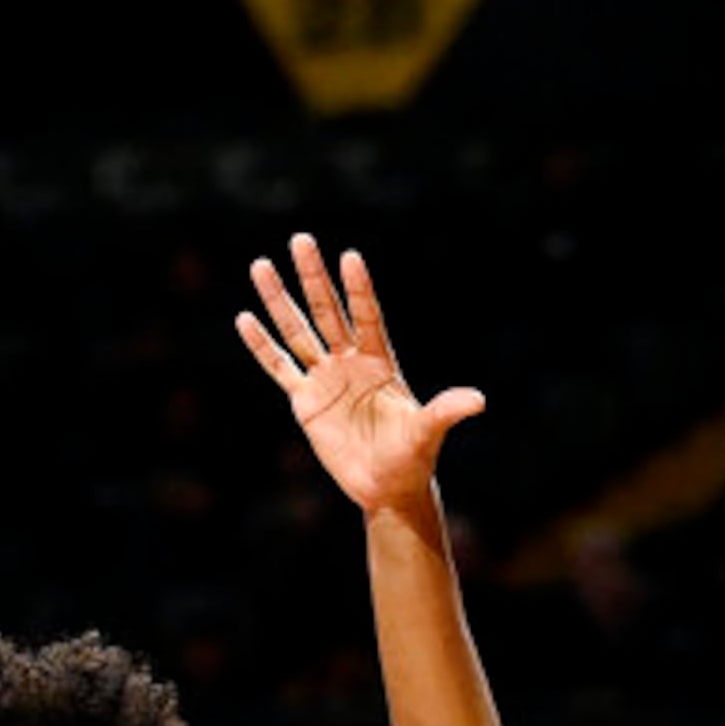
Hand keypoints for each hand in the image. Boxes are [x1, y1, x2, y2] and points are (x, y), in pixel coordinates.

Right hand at [236, 232, 484, 522]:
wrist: (387, 486)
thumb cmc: (412, 457)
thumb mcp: (428, 432)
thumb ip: (446, 411)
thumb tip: (479, 401)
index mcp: (380, 361)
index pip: (367, 316)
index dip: (359, 289)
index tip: (350, 256)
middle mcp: (350, 361)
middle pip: (328, 310)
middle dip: (314, 276)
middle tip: (301, 239)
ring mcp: (326, 378)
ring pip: (298, 331)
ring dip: (279, 299)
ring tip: (261, 265)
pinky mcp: (305, 401)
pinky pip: (280, 367)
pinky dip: (262, 345)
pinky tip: (245, 318)